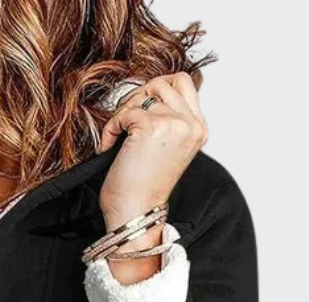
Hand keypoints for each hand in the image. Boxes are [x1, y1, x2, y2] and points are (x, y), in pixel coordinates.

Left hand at [97, 72, 207, 225]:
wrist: (134, 214)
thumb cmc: (142, 188)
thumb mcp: (164, 147)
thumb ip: (167, 119)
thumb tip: (148, 94)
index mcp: (198, 128)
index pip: (183, 84)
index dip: (155, 93)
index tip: (138, 116)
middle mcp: (191, 124)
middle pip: (165, 81)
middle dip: (140, 96)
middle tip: (127, 120)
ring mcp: (175, 123)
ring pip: (143, 94)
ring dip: (124, 112)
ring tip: (118, 136)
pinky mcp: (153, 126)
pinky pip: (124, 111)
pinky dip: (111, 127)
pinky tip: (109, 146)